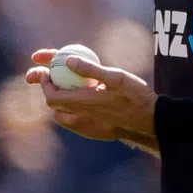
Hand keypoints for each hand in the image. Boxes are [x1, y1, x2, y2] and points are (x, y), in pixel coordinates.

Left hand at [25, 49, 156, 138]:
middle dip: (46, 87)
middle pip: (53, 104)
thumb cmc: (134, 96)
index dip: (44, 82)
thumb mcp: (115, 77)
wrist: (148, 121)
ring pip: (61, 114)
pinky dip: (68, 109)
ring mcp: (85, 127)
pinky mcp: (91, 132)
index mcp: (83, 102)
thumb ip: (90, 69)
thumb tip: (67, 60)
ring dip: (58, 99)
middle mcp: (80, 117)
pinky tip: (76, 99)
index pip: (51, 95)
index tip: (46, 69)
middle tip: (45, 74)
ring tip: (61, 85)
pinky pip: (72, 121)